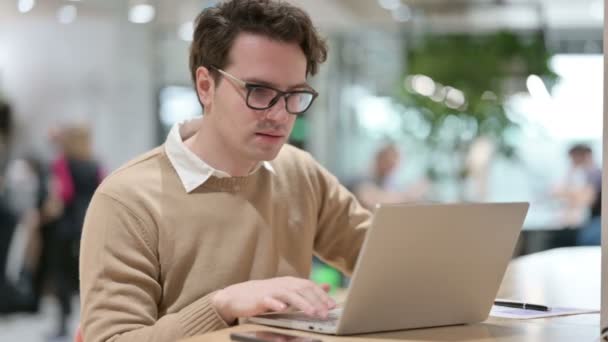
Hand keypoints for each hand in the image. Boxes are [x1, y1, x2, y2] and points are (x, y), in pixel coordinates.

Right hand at [211, 277, 335, 323]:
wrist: (238, 295)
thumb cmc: (266, 294)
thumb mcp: (288, 290)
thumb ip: (307, 289)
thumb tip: (327, 286)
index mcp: (290, 282)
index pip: (310, 286)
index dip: (322, 295)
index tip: (333, 305)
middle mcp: (283, 284)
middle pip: (303, 289)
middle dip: (316, 301)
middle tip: (326, 313)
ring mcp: (271, 290)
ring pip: (289, 295)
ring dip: (302, 303)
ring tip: (312, 312)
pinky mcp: (260, 298)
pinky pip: (269, 300)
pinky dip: (277, 303)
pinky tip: (283, 308)